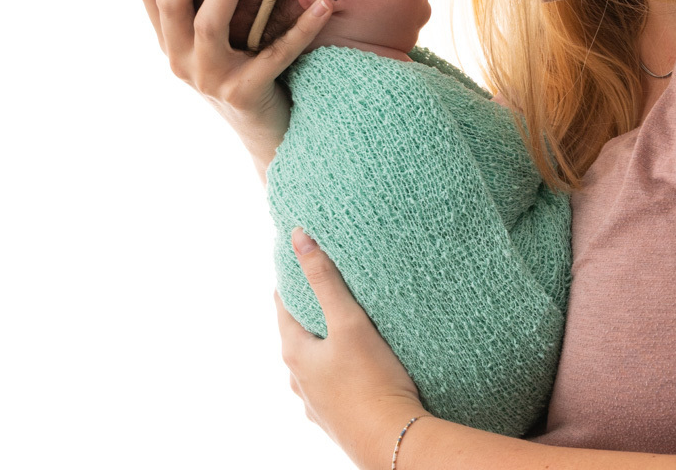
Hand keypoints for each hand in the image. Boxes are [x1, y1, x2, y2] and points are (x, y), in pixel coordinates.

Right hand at [135, 0, 332, 176]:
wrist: (269, 135)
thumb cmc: (247, 73)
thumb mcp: (219, 41)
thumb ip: (209, 4)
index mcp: (170, 43)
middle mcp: (181, 62)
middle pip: (172, 3)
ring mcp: (211, 80)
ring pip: (208, 24)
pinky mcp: (246, 94)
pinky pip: (276, 54)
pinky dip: (302, 27)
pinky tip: (324, 2)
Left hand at [276, 227, 427, 461]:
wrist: (392, 439)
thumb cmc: (371, 380)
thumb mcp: (349, 322)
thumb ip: (325, 279)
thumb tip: (298, 237)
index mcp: (295, 353)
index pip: (283, 306)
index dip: (291, 281)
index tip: (298, 259)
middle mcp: (298, 379)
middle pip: (298, 336)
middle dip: (309, 312)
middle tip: (326, 287)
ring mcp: (315, 403)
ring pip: (314, 364)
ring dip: (324, 345)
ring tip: (343, 327)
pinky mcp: (335, 419)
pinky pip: (331, 386)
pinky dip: (338, 371)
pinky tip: (355, 369)